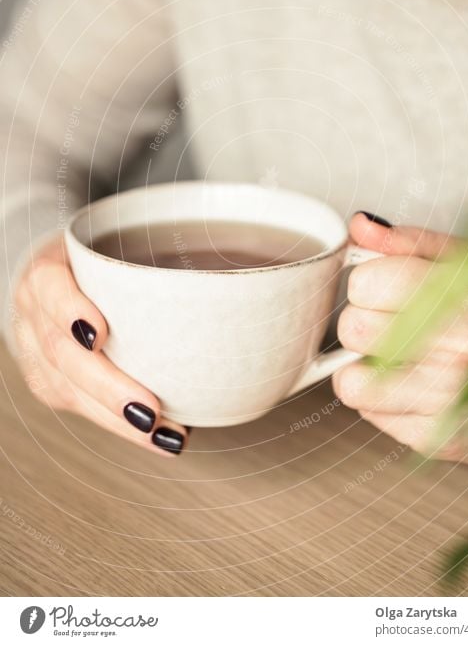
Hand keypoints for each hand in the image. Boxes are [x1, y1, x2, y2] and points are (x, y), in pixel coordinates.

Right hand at [11, 235, 188, 456]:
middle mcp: (34, 312)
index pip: (50, 287)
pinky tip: (154, 436)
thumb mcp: (113, 244)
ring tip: (162, 432)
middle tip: (149, 410)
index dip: (69, 311)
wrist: (59, 276)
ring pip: (67, 391)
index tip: (98, 334)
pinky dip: (120, 426)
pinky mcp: (48, 380)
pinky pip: (79, 408)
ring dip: (118, 418)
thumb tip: (220, 287)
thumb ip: (147, 257)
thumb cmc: (99, 258)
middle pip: (61, 353)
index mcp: (48, 271)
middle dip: (108, 388)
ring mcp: (35, 350)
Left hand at [333, 212, 467, 467]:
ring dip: (368, 366)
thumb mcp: (461, 262)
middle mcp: (462, 350)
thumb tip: (360, 226)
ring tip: (404, 358)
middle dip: (367, 323)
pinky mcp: (432, 437)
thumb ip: (405, 242)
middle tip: (401, 326)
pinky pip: (366, 410)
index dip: (370, 283)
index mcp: (467, 297)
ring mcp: (448, 399)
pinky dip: (380, 398)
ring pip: (350, 379)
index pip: (363, 284)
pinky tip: (413, 386)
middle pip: (351, 329)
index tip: (389, 289)